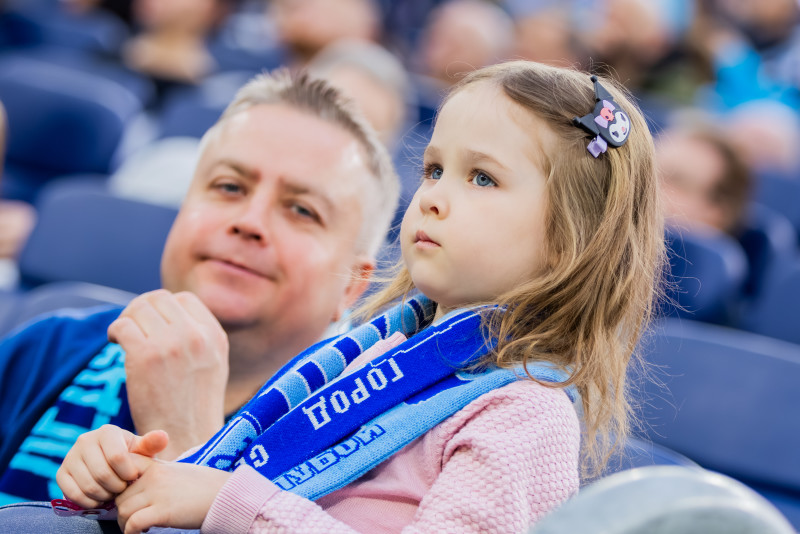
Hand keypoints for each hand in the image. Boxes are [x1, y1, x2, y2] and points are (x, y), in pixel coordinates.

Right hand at [56, 426, 168, 508]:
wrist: (112, 467)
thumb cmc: (131, 457)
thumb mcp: (143, 450)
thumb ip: (152, 444)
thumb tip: (163, 437)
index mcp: (107, 431)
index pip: (117, 457)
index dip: (128, 473)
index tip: (133, 477)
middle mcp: (85, 440)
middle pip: (102, 474)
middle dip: (117, 486)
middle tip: (123, 488)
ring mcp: (70, 456)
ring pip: (89, 485)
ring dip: (105, 495)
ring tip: (113, 492)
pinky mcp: (62, 473)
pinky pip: (74, 494)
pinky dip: (90, 502)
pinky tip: (100, 498)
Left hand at [109, 290, 229, 458]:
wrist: (186, 440)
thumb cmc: (194, 406)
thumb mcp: (212, 364)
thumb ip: (199, 337)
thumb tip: (173, 314)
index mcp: (215, 336)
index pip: (184, 299)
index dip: (164, 308)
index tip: (152, 324)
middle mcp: (196, 335)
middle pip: (159, 299)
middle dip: (141, 309)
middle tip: (132, 328)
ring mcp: (171, 344)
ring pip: (139, 308)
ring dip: (126, 319)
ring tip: (122, 337)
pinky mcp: (145, 356)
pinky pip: (123, 326)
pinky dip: (115, 331)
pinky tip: (115, 344)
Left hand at [115, 458, 230, 533]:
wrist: (225, 496)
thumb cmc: (204, 486)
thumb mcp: (177, 472)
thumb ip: (156, 475)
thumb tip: (137, 487)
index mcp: (157, 465)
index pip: (123, 467)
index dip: (119, 484)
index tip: (127, 496)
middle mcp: (154, 476)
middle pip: (120, 496)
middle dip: (124, 510)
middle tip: (135, 518)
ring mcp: (158, 493)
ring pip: (123, 510)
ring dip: (126, 523)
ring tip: (140, 527)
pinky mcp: (163, 511)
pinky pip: (133, 523)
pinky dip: (131, 532)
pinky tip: (141, 533)